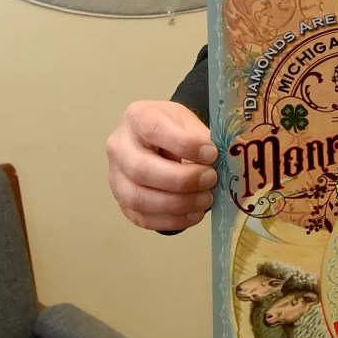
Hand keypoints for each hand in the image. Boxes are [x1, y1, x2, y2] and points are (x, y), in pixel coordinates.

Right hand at [106, 100, 217, 231]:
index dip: (184, 144)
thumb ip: (202, 139)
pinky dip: (171, 220)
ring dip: (177, 204)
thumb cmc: (174, 129)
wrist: (156, 141)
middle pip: (141, 169)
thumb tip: (222, 162)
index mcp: (137, 117)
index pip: (153, 130)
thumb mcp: (188, 122)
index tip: (211, 153)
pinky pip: (142, 217)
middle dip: (181, 180)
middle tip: (211, 179)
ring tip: (206, 199)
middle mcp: (119, 146)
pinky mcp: (122, 202)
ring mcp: (116, 177)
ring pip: (138, 198)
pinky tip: (194, 214)